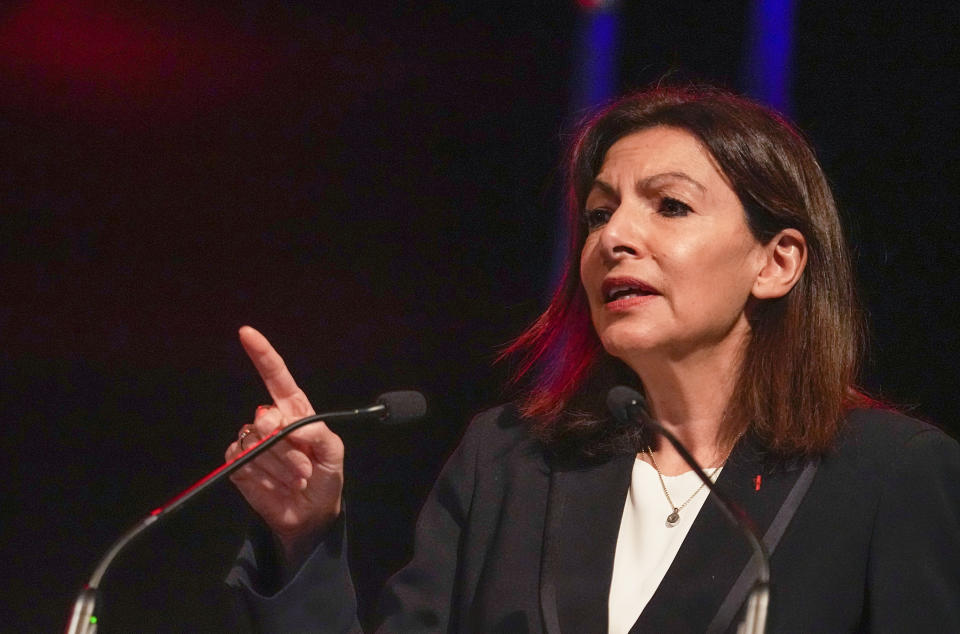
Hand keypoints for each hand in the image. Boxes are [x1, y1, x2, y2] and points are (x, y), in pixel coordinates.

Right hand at [225, 326, 343, 562]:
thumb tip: (292, 425)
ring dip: (281, 469)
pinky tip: (276, 485)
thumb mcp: (334, 453)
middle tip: (305, 469)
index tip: (246, 333)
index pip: (276, 377)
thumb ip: (319, 434)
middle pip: (266, 419)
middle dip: (287, 449)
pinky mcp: (237, 463)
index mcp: (295, 411)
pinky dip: (263, 479)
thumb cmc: (325, 478)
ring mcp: (252, 442)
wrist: (310, 514)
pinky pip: (242, 463)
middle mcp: (271, 422)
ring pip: (256, 446)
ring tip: (296, 480)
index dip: (262, 354)